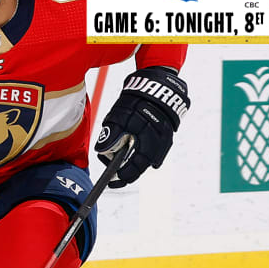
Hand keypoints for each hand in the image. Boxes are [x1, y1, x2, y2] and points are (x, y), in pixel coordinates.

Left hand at [94, 66, 189, 187]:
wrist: (156, 85)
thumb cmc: (135, 101)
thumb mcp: (118, 117)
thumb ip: (110, 135)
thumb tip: (102, 152)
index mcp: (147, 142)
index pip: (134, 168)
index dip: (122, 176)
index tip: (111, 181)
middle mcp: (158, 144)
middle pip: (142, 165)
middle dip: (128, 171)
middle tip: (115, 174)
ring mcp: (164, 139)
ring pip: (148, 158)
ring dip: (135, 161)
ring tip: (122, 162)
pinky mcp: (166, 134)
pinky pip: (154, 149)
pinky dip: (143, 152)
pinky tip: (135, 151)